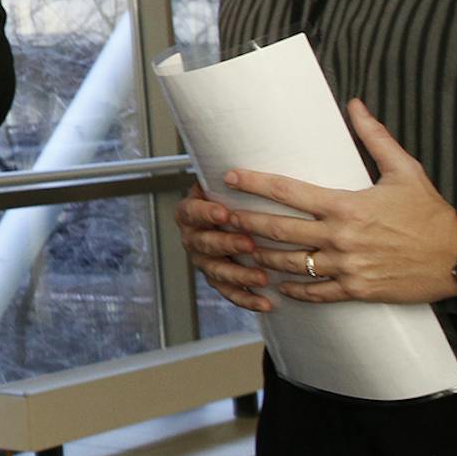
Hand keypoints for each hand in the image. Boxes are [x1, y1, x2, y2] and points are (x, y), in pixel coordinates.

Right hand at [175, 184, 272, 312]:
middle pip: (203, 244)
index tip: (223, 212)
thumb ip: (235, 180)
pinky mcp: (219, 281)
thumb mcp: (227, 185)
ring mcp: (204, 261)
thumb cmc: (236, 199)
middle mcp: (193, 238)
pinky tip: (265, 303)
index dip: (205, 213)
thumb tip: (253, 153)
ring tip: (262, 276)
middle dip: (226, 244)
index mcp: (191, 212)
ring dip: (239, 275)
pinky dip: (247, 299)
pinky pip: (229, 293)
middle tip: (248, 243)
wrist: (234, 219)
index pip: (191, 212)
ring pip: (216, 271)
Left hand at [208, 100, 456, 305]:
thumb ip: (375, 138)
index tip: (230, 178)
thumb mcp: (405, 171)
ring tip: (238, 249)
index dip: (255, 183)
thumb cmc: (431, 214)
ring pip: (290, 263)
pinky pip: (316, 291)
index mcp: (346, 205)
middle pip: (278, 230)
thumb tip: (355, 104)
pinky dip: (294, 290)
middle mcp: (341, 237)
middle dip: (244, 222)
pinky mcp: (357, 289)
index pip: (289, 191)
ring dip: (261, 257)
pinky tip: (277, 285)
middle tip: (219, 217)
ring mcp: (347, 266)